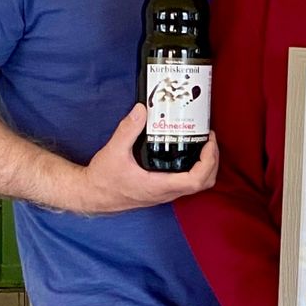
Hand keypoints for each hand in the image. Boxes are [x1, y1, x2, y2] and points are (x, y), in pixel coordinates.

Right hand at [77, 105, 218, 213]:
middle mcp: (166, 192)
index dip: (209, 161)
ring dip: (206, 165)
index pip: (196, 180)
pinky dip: (195, 168)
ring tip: (203, 143)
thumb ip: (128, 129)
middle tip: (209, 139)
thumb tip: (142, 109)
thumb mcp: (113, 151)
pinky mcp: (162, 190)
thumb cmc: (103, 178)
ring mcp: (165, 193)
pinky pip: (187, 182)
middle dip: (213, 161)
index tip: (209, 142)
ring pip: (198, 184)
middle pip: (204, 183)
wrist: (93, 195)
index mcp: (159, 186)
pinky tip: (188, 151)